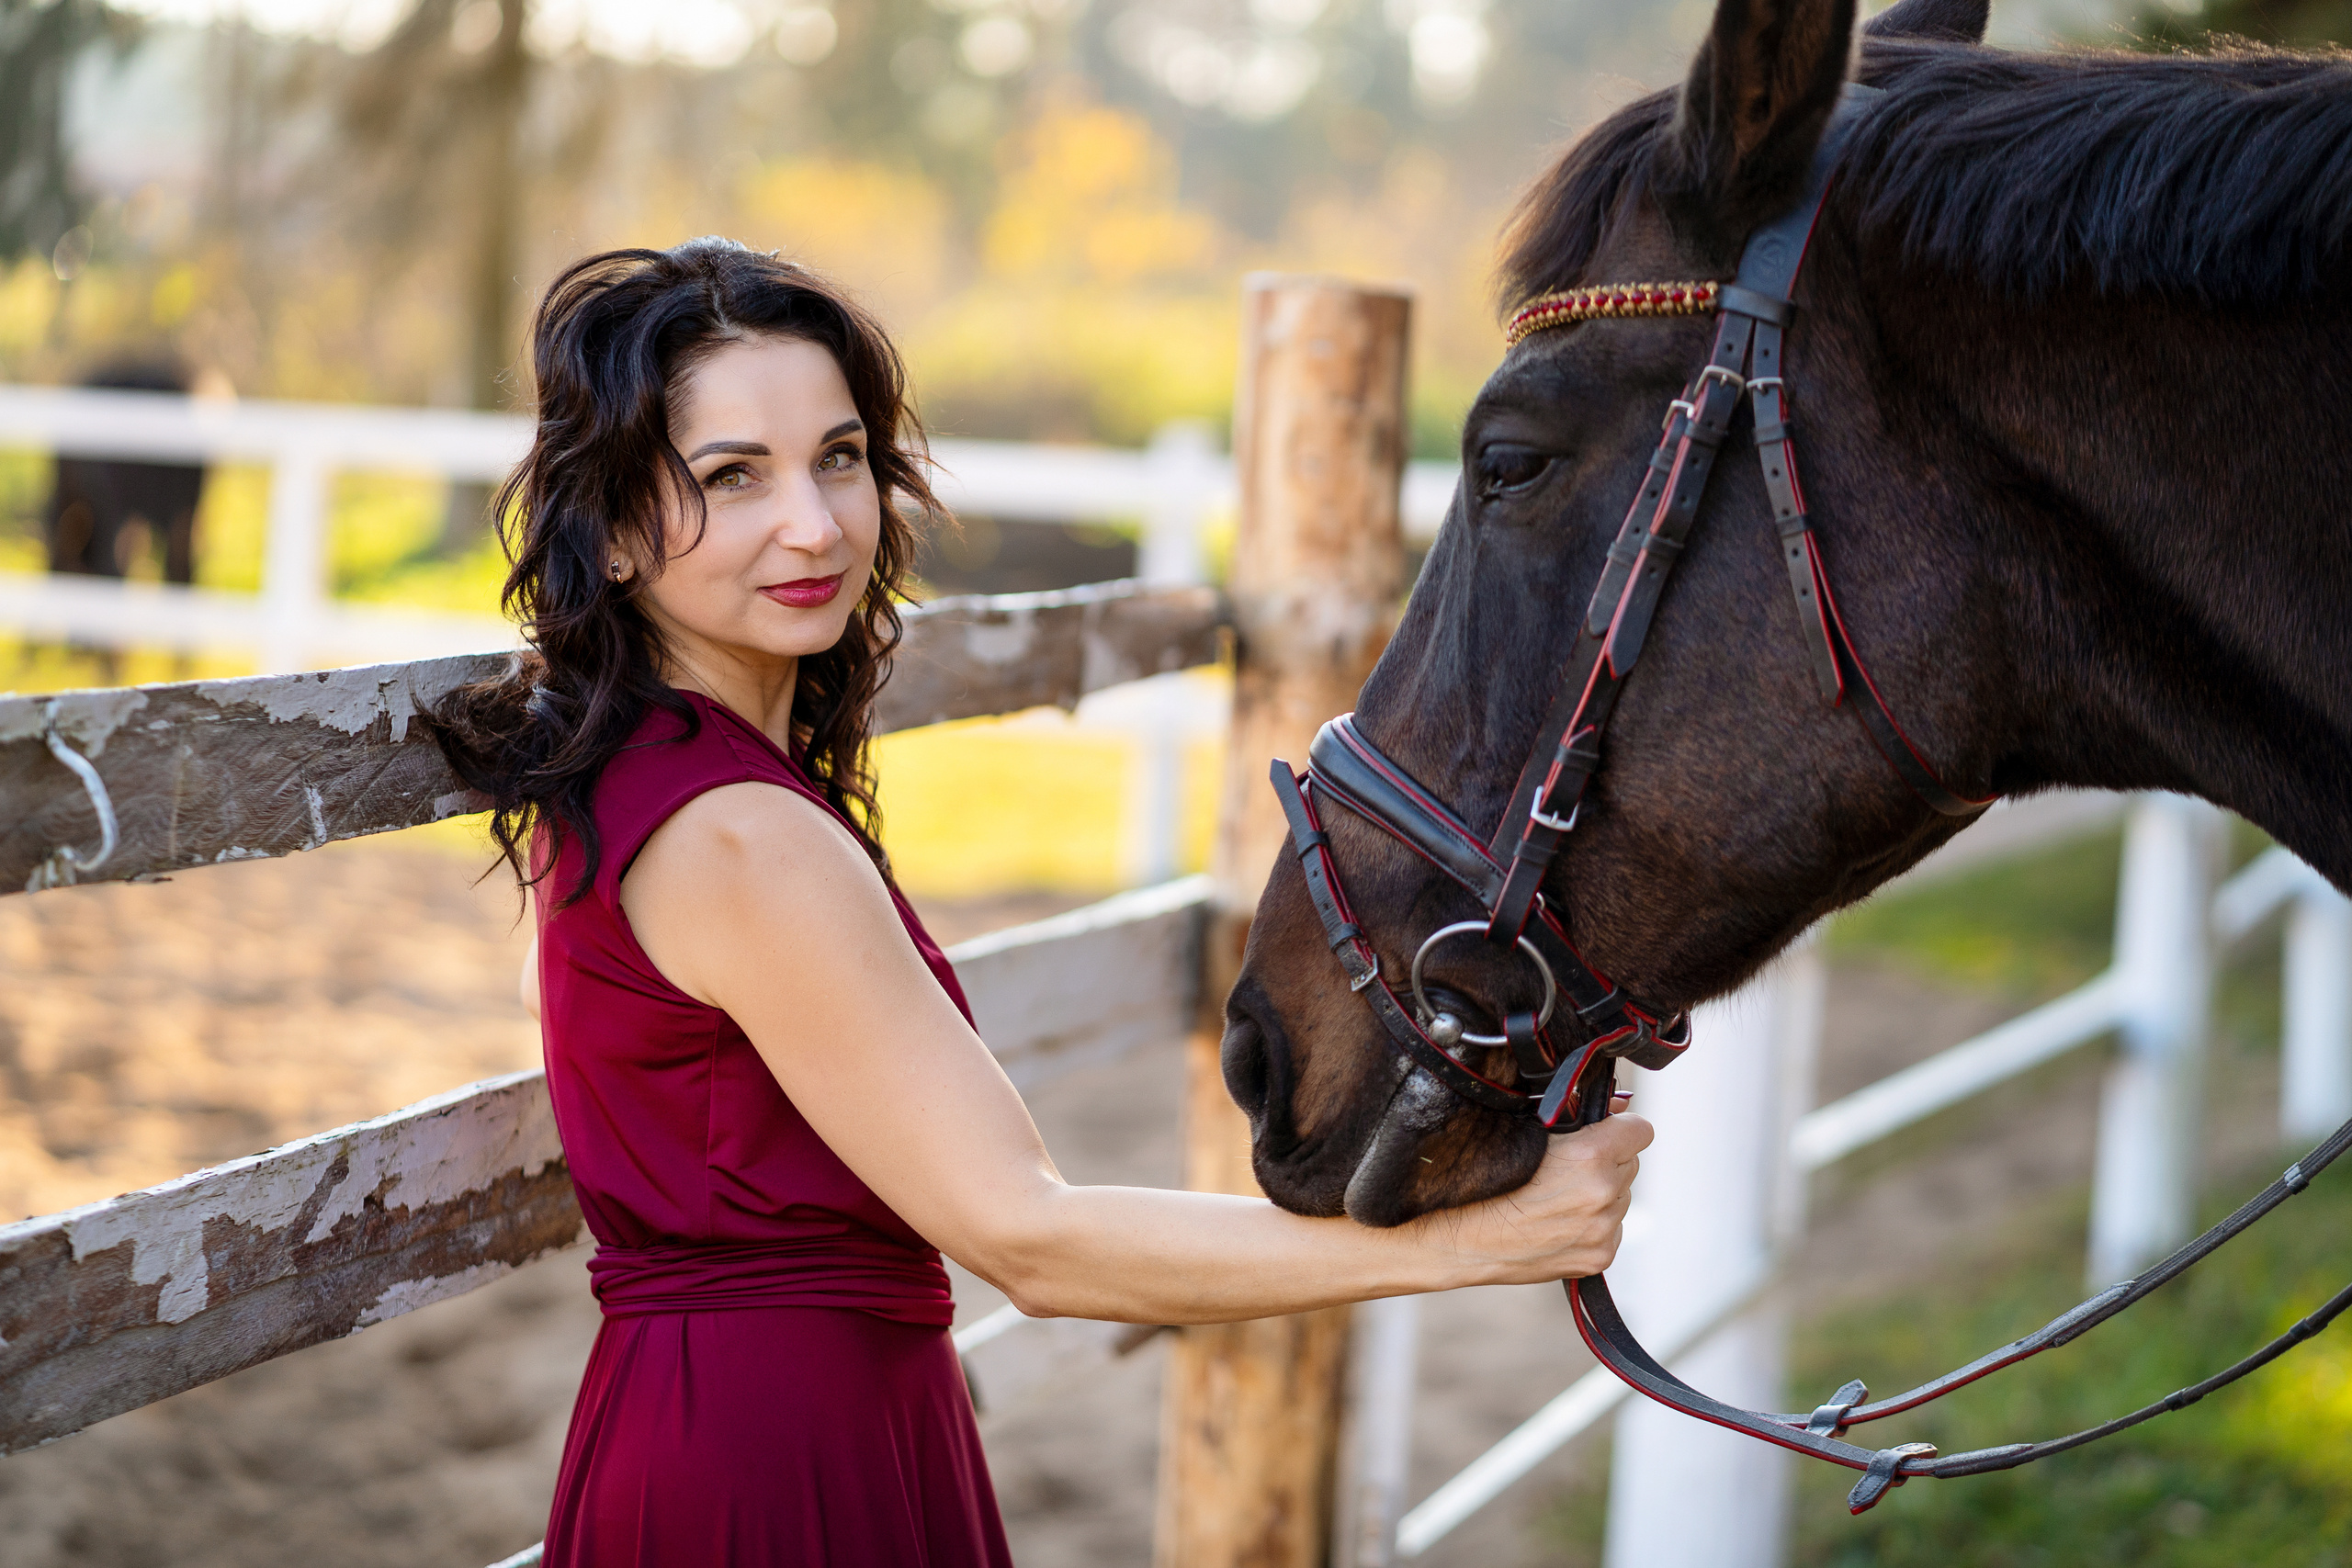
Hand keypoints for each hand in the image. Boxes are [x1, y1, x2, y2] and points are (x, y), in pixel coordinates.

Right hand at [1413, 1109, 1651, 1285]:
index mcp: (1591, 1155)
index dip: (1621, 1128)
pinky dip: (1593, 1223)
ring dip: (1601, 1193)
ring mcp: (1604, 1229)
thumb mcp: (1527, 1131)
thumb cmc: (1487, 1180)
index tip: (1603, 1132)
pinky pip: (1612, 1228)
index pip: (1640, 1129)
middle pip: (1630, 1163)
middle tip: (1570, 1166)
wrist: (1464, 1239)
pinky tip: (1559, 1222)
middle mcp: (1604, 1193)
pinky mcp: (1600, 1256)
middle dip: (1608, 1161)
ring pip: (1621, 1197)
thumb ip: (1576, 1115)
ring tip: (1558, 1197)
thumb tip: (1616, 1104)